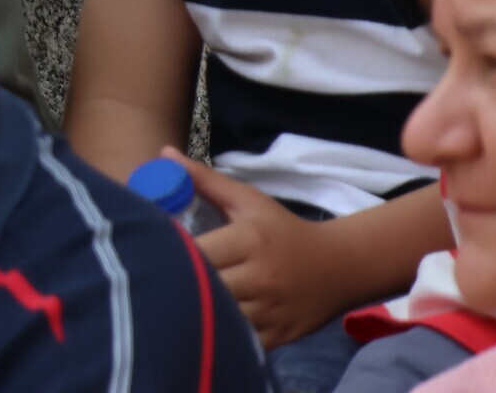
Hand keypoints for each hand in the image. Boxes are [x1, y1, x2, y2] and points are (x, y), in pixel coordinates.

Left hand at [173, 151, 348, 348]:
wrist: (341, 267)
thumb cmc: (284, 230)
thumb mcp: (249, 200)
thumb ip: (204, 180)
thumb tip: (163, 154)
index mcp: (250, 240)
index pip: (198, 252)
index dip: (173, 254)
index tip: (154, 250)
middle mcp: (262, 277)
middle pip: (206, 286)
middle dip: (181, 283)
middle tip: (158, 278)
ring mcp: (272, 310)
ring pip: (221, 318)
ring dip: (200, 310)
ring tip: (180, 300)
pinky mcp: (280, 336)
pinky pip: (240, 340)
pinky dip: (223, 334)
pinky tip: (209, 322)